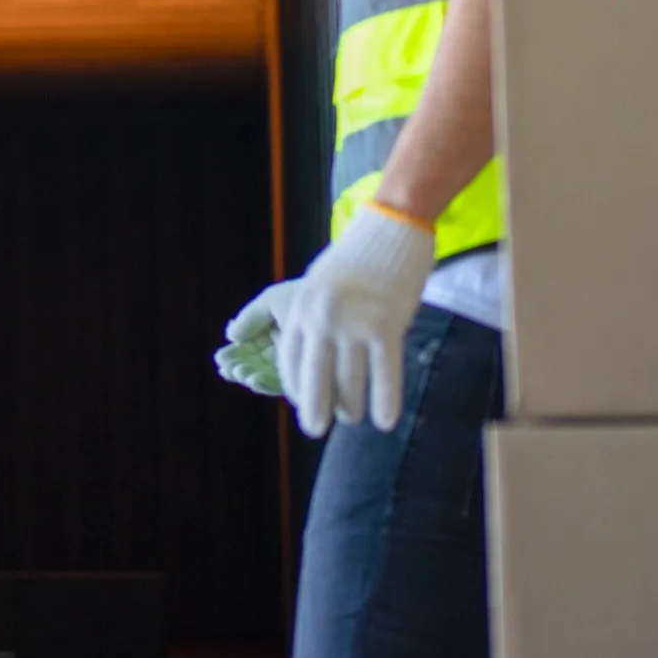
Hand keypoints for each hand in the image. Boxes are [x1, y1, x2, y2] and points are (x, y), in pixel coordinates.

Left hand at [221, 209, 434, 435]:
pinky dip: (385, 402)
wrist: (391, 227)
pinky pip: (384, 375)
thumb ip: (297, 315)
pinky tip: (385, 421)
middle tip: (315, 430)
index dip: (296, 388)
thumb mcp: (314, 283)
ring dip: (351, 408)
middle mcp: (322, 318)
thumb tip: (265, 341)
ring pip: (349, 383)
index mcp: (301, 308)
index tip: (303, 402)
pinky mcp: (386, 325)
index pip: (289, 361)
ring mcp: (353, 323)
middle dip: (314, 410)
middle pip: (314, 378)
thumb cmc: (353, 260)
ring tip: (353, 416)